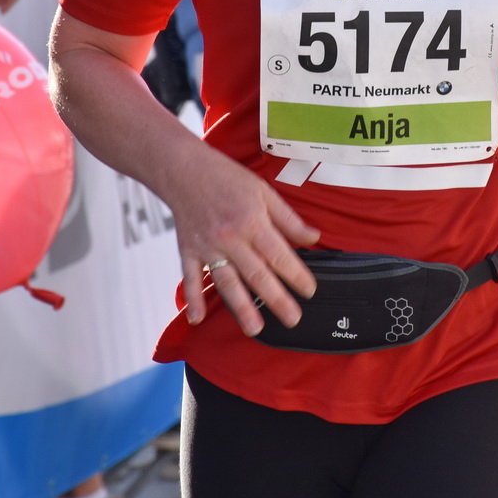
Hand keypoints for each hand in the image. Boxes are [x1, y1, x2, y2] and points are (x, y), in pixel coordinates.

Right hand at [170, 150, 319, 334]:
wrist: (183, 168)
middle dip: (277, 299)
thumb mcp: (264, 191)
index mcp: (252, 221)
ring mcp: (207, 246)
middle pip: (257, 274)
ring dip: (241, 307)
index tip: (310, 291)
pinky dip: (192, 299)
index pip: (280, 255)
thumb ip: (288, 219)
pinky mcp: (188, 250)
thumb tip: (314, 237)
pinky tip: (197, 319)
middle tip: (293, 320)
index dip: (297, 275)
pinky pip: (191, 278)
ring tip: (255, 329)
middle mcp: (230, 237)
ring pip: (227, 282)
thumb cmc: (226, 178)